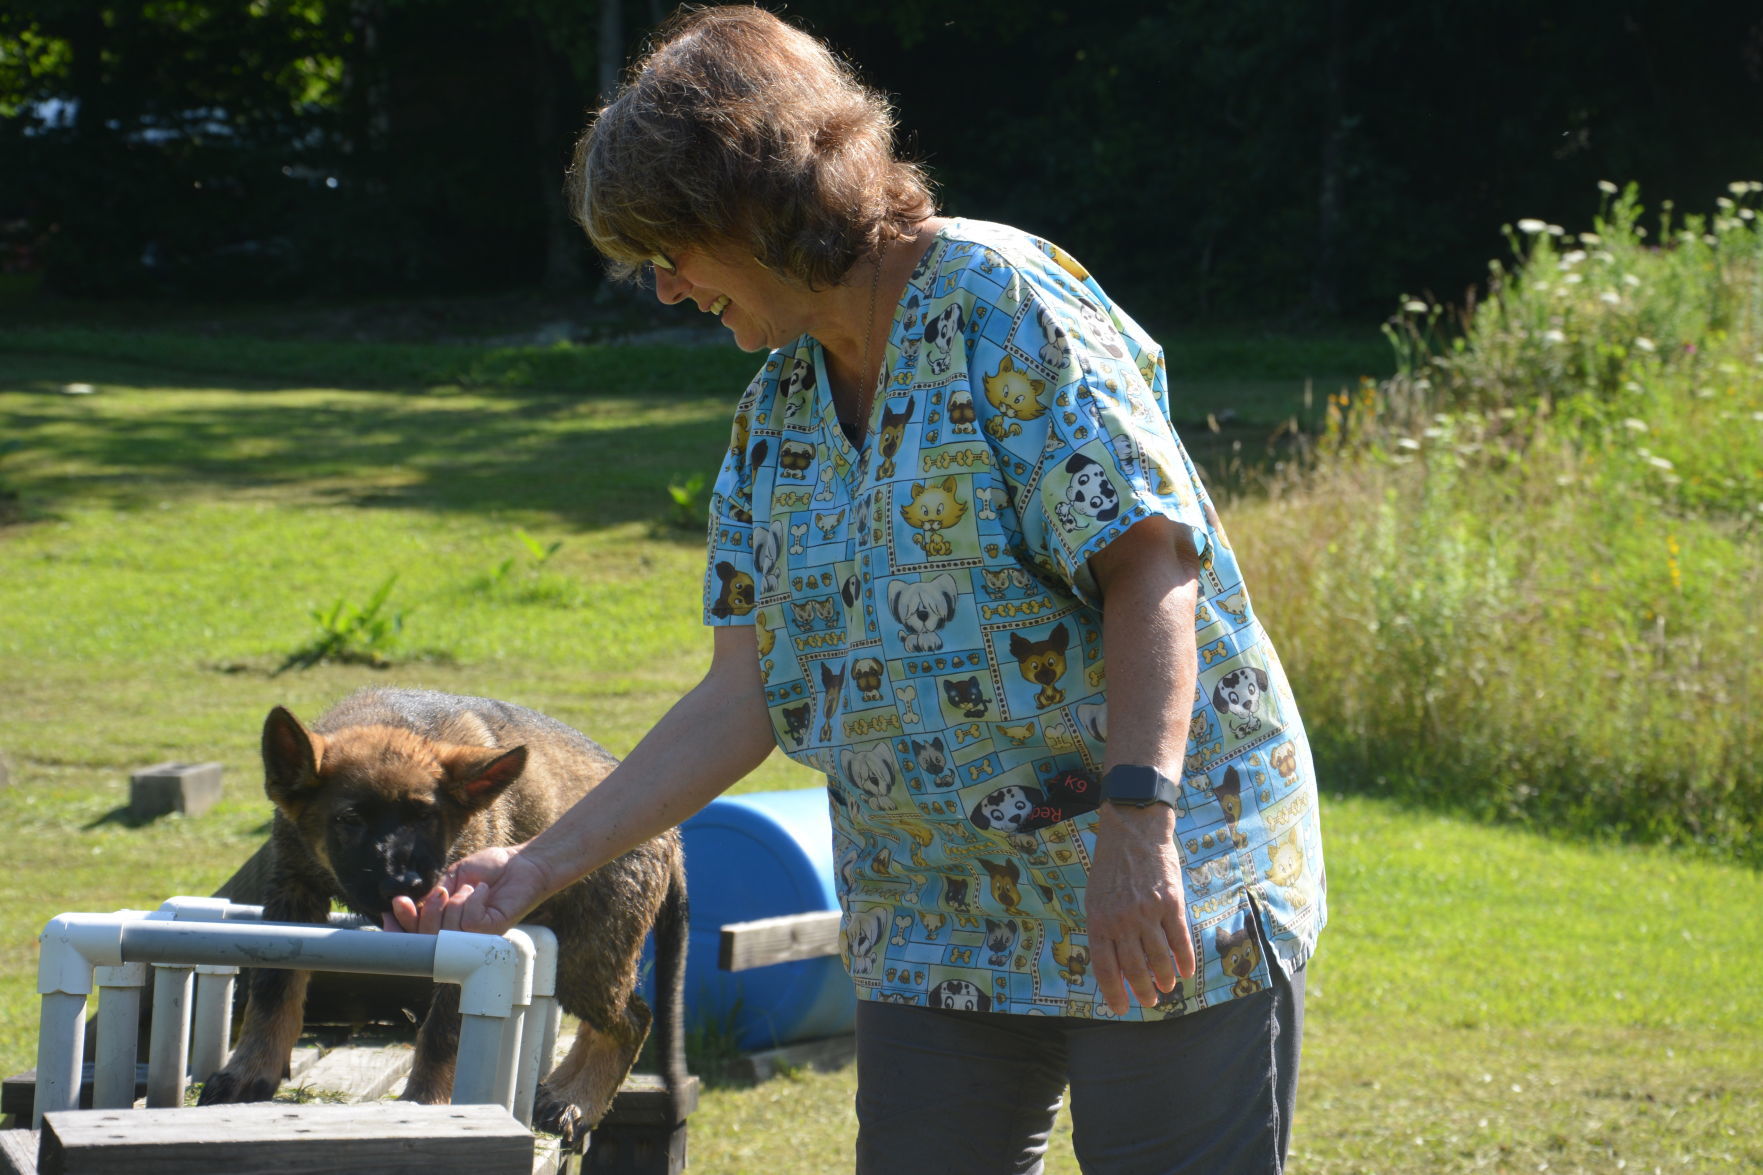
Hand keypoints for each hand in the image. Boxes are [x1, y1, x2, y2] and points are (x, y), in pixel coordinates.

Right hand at [383, 843, 554, 935]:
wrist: (520, 863)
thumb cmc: (489, 869)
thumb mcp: (450, 879)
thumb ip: (429, 895)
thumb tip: (401, 905)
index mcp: (446, 924)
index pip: (416, 936)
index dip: (400, 929)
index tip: (391, 910)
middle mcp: (459, 936)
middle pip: (426, 937)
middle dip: (428, 912)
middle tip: (442, 891)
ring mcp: (475, 937)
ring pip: (447, 930)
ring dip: (456, 902)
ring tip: (471, 888)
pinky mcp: (492, 933)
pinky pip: (469, 921)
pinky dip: (473, 899)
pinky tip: (483, 891)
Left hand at [1084, 803, 1195, 1015]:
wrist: (1134, 832)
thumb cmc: (1111, 866)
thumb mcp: (1095, 897)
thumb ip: (1103, 928)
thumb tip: (1113, 963)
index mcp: (1099, 920)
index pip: (1105, 968)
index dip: (1114, 993)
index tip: (1121, 1009)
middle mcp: (1122, 920)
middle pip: (1134, 968)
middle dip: (1142, 991)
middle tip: (1150, 1002)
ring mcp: (1148, 912)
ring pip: (1159, 958)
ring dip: (1164, 979)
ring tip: (1167, 988)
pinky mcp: (1171, 903)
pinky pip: (1180, 940)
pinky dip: (1184, 960)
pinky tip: (1186, 972)